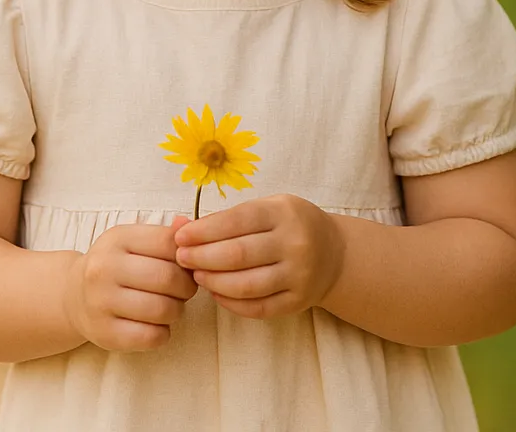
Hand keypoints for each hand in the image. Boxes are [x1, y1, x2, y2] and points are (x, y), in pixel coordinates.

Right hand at [63, 216, 197, 351]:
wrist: (72, 295)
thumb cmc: (114, 266)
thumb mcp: (133, 242)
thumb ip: (164, 235)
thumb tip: (188, 225)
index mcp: (117, 239)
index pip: (168, 243)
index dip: (187, 257)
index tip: (186, 266)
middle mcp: (105, 268)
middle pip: (168, 278)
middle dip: (186, 287)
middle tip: (183, 291)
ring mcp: (101, 302)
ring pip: (163, 309)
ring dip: (176, 311)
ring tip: (169, 307)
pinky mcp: (104, 333)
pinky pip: (151, 337)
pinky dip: (163, 333)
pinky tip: (156, 325)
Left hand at [173, 194, 344, 319]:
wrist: (335, 254)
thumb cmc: (290, 226)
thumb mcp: (267, 209)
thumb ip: (226, 218)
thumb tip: (180, 227)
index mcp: (283, 212)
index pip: (236, 222)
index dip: (203, 232)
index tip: (179, 238)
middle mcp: (295, 243)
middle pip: (238, 255)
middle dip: (202, 257)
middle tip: (181, 259)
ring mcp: (298, 275)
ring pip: (246, 285)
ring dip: (214, 282)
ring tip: (197, 276)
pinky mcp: (298, 302)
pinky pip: (258, 308)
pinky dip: (231, 303)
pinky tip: (216, 294)